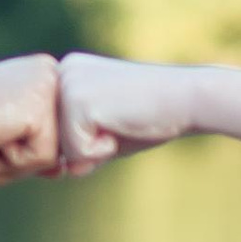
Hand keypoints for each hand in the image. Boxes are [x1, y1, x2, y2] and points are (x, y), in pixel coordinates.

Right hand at [0, 54, 61, 186]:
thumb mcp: (1, 140)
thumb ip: (34, 150)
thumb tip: (68, 169)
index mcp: (39, 72)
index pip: (55, 131)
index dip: (22, 154)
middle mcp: (48, 71)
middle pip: (60, 144)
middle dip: (19, 161)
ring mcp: (47, 86)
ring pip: (56, 156)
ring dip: (15, 165)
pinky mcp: (39, 108)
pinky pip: (46, 159)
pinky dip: (13, 164)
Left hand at [58, 51, 199, 172]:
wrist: (188, 99)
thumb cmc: (150, 117)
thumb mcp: (105, 132)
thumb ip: (76, 147)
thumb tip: (52, 170)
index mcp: (67, 71)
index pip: (56, 130)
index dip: (88, 140)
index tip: (118, 118)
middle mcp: (62, 72)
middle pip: (55, 140)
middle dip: (89, 146)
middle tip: (122, 120)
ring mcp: (68, 85)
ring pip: (63, 150)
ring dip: (95, 149)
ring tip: (122, 121)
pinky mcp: (77, 102)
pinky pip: (76, 154)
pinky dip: (102, 151)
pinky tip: (122, 124)